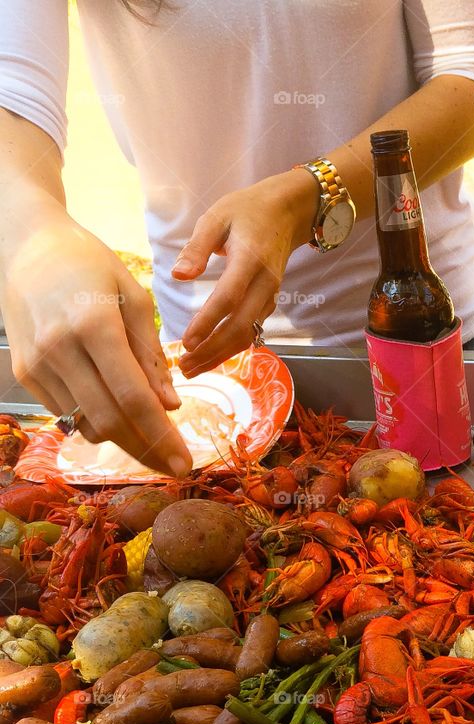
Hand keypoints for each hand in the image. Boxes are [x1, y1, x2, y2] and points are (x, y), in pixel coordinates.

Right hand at [0, 200, 190, 475]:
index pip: (133, 397)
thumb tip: (171, 405)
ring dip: (122, 436)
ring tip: (148, 431)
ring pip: (87, 424)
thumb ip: (151, 353)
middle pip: (109, 421)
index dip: (162, 436)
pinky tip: (113, 408)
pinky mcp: (25, 372)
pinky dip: (95, 419)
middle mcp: (60, 349)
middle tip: (173, 466)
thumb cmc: (88, 263)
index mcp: (94, 325)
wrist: (25, 245)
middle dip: (146, 451)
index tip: (185, 465)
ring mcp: (37, 364)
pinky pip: (67, 413)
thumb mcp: (133, 296)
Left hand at [173, 169, 319, 376]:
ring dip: (220, 356)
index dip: (208, 322)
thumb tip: (179, 276)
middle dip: (211, 351)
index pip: (229, 298)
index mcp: (250, 260)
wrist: (287, 213)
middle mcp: (264, 284)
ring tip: (192, 368)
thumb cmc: (246, 211)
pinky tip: (209, 356)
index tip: (186, 342)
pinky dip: (230, 348)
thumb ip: (197, 247)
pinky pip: (250, 332)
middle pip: (240, 327)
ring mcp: (269, 297)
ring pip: (247, 335)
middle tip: (183, 367)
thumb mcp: (216, 217)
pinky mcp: (268, 304)